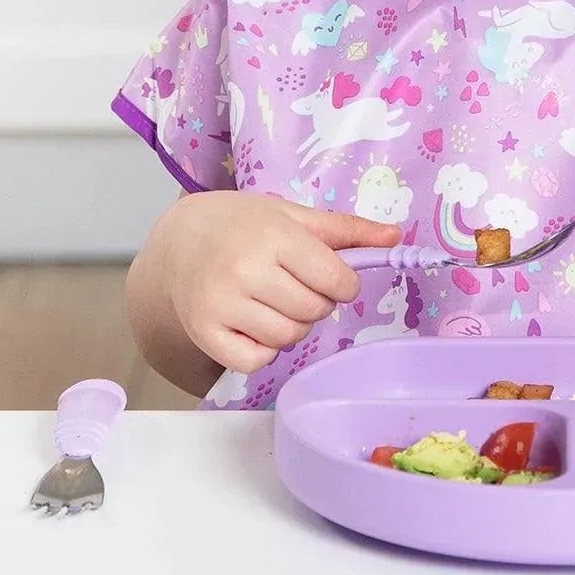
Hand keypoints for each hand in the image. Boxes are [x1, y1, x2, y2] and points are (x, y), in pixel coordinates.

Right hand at [153, 191, 401, 376]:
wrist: (178, 241)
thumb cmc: (242, 224)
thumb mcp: (292, 215)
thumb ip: (345, 229)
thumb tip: (396, 238)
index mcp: (273, 236)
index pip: (335, 279)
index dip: (343, 283)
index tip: (332, 277)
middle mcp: (245, 270)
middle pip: (313, 310)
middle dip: (317, 303)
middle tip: (297, 286)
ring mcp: (221, 304)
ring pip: (288, 338)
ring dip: (293, 326)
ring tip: (276, 302)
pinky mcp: (204, 332)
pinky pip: (255, 360)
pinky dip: (264, 349)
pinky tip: (255, 323)